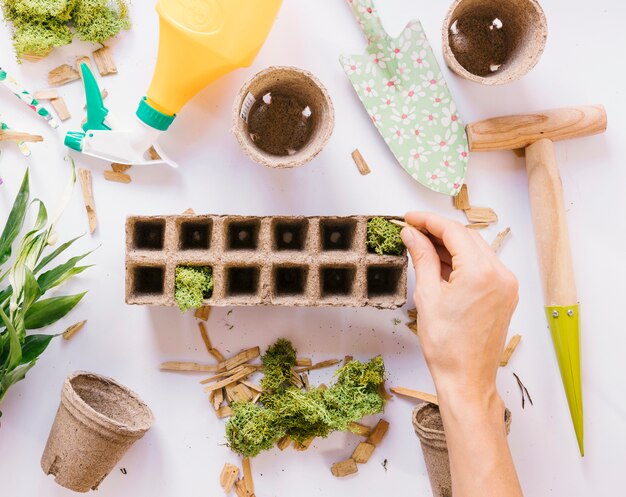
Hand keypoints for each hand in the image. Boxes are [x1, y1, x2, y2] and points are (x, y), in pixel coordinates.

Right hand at [401, 211, 518, 403]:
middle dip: (439, 231)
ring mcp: (506, 285)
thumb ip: (422, 257)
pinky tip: (441, 263)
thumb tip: (412, 234)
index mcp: (481, 272)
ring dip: (451, 246)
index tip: (410, 217)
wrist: (466, 378)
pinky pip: (483, 267)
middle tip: (413, 231)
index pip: (453, 232)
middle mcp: (500, 274)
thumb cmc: (446, 345)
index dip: (428, 221)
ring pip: (476, 251)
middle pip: (467, 238)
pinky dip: (462, 261)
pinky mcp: (506, 295)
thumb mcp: (427, 295)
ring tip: (423, 247)